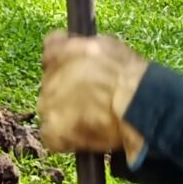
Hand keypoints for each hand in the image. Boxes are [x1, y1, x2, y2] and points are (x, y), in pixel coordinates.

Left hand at [39, 32, 149, 159]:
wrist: (134, 102)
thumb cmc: (128, 73)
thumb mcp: (107, 45)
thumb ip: (85, 47)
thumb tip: (80, 51)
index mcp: (59, 51)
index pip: (50, 51)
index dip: (65, 62)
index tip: (78, 70)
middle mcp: (48, 77)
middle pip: (51, 84)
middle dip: (68, 90)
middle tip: (91, 99)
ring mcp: (47, 105)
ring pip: (51, 110)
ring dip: (66, 114)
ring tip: (91, 120)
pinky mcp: (53, 131)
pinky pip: (53, 136)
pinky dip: (66, 138)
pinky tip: (82, 136)